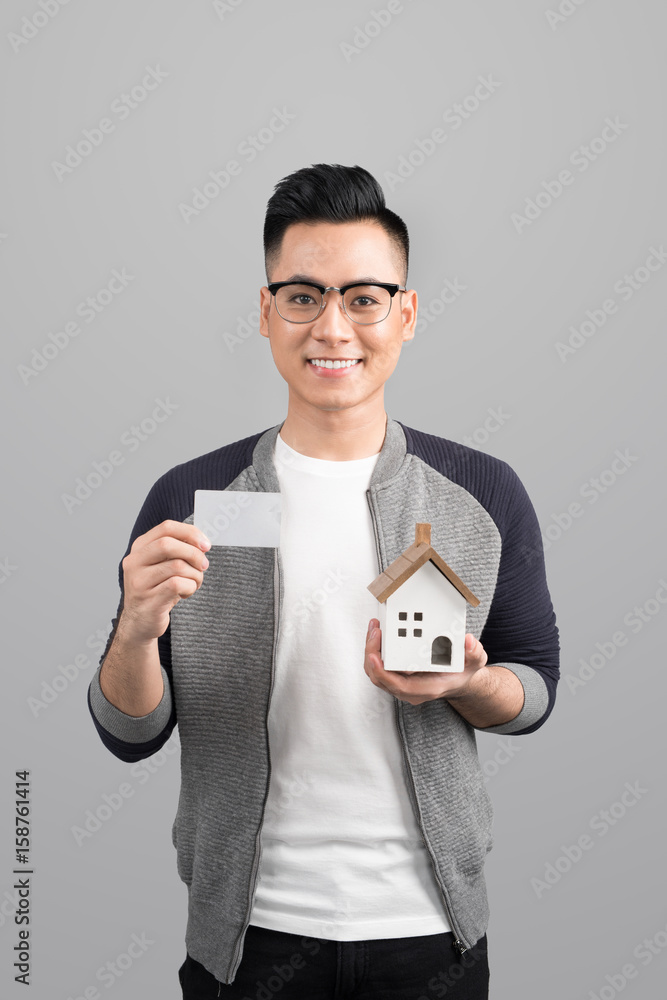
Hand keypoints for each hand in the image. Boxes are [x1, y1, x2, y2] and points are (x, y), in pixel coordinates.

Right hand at [119, 520, 210, 643]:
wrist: (140, 622)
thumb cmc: (157, 590)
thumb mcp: (162, 565)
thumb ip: (177, 550)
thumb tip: (202, 543)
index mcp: (139, 548)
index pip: (166, 528)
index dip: (190, 532)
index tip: (205, 544)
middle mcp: (134, 562)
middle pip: (169, 544)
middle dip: (194, 553)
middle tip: (203, 565)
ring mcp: (139, 582)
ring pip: (177, 566)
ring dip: (195, 575)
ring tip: (193, 583)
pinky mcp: (149, 600)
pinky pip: (178, 585)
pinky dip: (190, 587)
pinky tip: (186, 593)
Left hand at [363, 618, 488, 705]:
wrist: (459, 679)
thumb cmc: (463, 672)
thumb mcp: (474, 662)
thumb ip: (474, 653)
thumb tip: (469, 642)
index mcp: (428, 688)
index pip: (399, 686)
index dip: (383, 672)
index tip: (374, 656)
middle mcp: (411, 690)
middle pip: (381, 678)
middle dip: (372, 655)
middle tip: (375, 632)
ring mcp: (403, 684)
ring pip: (377, 673)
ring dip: (371, 650)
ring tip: (374, 628)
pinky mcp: (398, 675)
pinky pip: (381, 666)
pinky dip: (376, 650)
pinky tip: (378, 633)